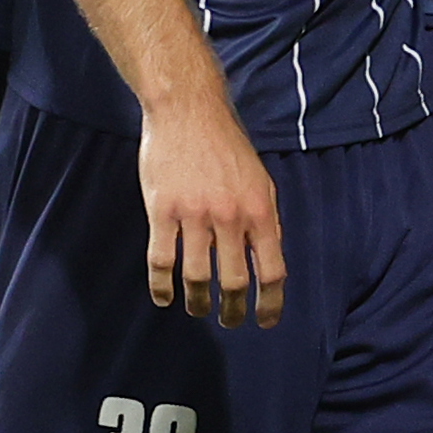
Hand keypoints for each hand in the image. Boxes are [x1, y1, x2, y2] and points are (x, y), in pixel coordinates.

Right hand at [139, 97, 286, 326]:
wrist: (188, 110)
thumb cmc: (226, 145)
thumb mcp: (260, 180)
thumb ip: (266, 220)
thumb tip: (269, 260)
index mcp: (259, 210)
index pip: (271, 271)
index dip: (269, 304)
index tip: (264, 321)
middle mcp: (229, 216)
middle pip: (232, 282)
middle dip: (231, 310)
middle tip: (228, 320)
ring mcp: (194, 214)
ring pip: (195, 277)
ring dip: (198, 303)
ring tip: (198, 310)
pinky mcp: (162, 210)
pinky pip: (161, 261)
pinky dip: (162, 286)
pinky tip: (165, 297)